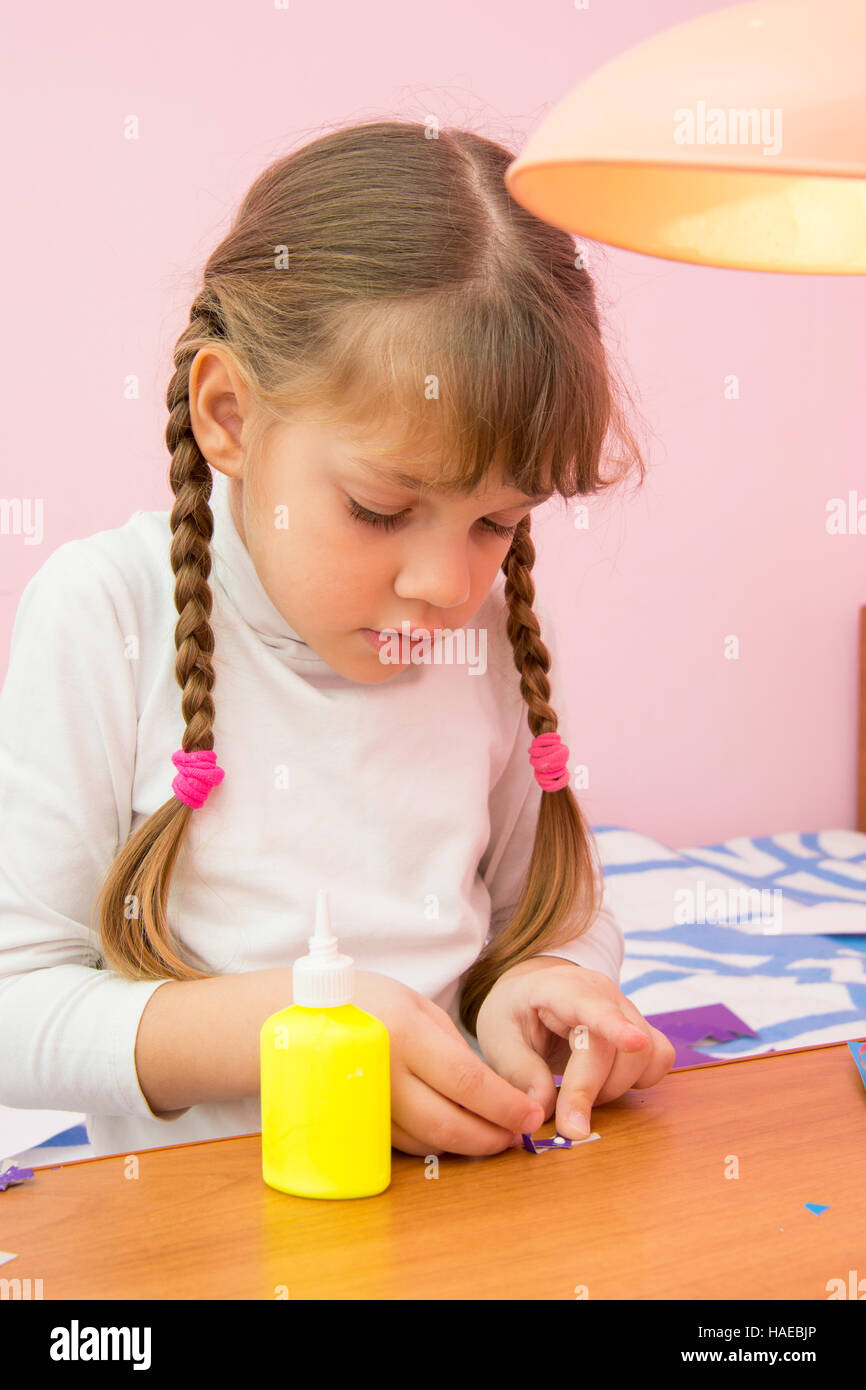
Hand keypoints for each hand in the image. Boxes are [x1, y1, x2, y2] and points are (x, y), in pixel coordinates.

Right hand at [351, 970, 545, 1156]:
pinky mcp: (353, 1124)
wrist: (299, 1011)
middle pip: (449, 1123)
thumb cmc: (367, 1000)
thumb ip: (455, 1050)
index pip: (469, 1083)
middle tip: (517, 1136)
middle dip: (491, 1136)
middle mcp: (384, 1074)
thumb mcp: (418, 1007)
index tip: (531, 1116)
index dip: (506, 1106)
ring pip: (427, 1141)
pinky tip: (452, 1131)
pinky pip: (404, 1144)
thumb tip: (494, 1094)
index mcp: (406, 1034)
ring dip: (465, 1145)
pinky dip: (433, 1142)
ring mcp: (364, 1105)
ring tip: (492, 1134)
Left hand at [474, 956, 675, 1138]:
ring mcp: (627, 1009)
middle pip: (617, 1048)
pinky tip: (608, 1082)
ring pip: (644, 1057)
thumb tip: (544, 1109)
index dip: (614, 1025)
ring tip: (580, 1092)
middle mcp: (603, 993)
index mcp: (561, 988)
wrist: (534, 993)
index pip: (591, 1004)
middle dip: (593, 1092)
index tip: (633, 1043)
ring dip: (613, 1089)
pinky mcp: (644, 1029)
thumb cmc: (515, 1013)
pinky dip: (640, 1081)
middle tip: (567, 1124)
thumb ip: (519, 1072)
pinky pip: (660, 1059)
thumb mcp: (498, 1036)